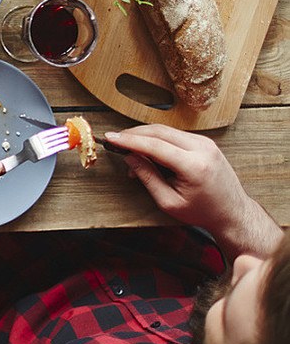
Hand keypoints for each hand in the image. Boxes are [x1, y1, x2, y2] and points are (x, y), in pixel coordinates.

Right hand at [109, 125, 280, 256]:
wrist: (233, 212)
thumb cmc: (203, 211)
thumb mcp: (169, 202)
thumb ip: (147, 177)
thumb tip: (129, 157)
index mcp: (194, 166)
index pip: (154, 145)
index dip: (128, 140)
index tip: (110, 138)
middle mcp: (202, 149)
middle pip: (159, 131)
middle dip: (133, 134)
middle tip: (116, 141)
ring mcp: (206, 143)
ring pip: (166, 130)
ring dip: (145, 137)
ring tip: (131, 154)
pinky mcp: (205, 142)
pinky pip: (175, 134)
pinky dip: (158, 139)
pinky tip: (148, 152)